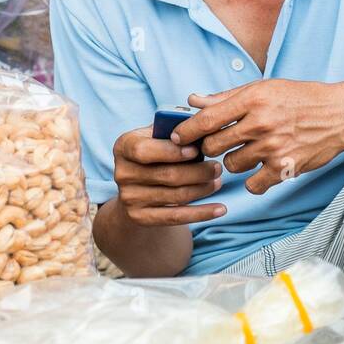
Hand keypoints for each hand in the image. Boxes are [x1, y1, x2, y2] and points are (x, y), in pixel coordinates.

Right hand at [112, 125, 226, 225]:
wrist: (137, 187)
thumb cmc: (156, 152)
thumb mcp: (157, 135)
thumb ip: (173, 128)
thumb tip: (202, 126)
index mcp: (124, 146)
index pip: (144, 150)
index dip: (172, 152)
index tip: (196, 150)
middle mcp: (122, 173)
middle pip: (167, 175)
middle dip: (198, 172)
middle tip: (218, 167)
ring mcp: (129, 198)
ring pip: (175, 196)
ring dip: (203, 189)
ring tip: (218, 181)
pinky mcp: (140, 217)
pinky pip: (176, 217)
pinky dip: (202, 213)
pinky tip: (220, 209)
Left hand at [173, 79, 343, 194]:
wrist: (340, 115)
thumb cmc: (301, 99)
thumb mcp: (265, 89)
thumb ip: (227, 97)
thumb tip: (193, 100)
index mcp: (253, 99)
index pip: (206, 119)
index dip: (186, 131)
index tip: (179, 138)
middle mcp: (261, 123)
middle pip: (213, 145)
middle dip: (211, 147)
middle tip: (220, 144)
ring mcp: (273, 147)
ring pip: (231, 165)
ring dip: (234, 161)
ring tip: (249, 152)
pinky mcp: (284, 168)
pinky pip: (252, 185)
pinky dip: (253, 180)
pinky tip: (261, 169)